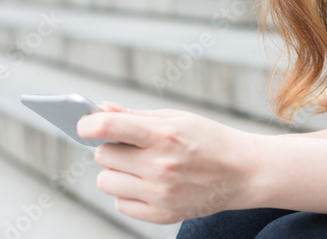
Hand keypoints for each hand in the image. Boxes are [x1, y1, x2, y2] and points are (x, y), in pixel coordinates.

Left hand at [77, 106, 259, 224]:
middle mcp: (160, 166)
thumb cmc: (208, 139)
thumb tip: (100, 110)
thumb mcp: (176, 118)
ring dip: (116, 172)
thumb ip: (135, 116)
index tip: (83, 124)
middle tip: (129, 146)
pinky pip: (120, 204)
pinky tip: (149, 184)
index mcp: (164, 135)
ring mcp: (160, 193)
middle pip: (103, 155)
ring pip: (106, 182)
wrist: (243, 172)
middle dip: (111, 147)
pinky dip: (128, 194)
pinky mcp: (161, 215)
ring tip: (139, 166)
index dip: (88, 124)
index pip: (109, 127)